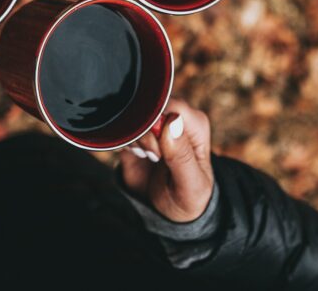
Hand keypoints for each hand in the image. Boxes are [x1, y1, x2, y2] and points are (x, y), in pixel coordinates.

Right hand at [120, 99, 213, 221]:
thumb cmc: (188, 196)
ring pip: (133, 115)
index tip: (159, 151)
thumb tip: (172, 121)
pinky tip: (138, 155)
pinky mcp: (135, 132)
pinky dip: (124, 141)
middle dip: (146, 133)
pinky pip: (122, 125)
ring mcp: (154, 124)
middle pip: (150, 107)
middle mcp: (174, 119)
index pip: (174, 106)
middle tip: (154, 156)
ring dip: (135, 138)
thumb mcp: (191, 184)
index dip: (161, 125)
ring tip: (148, 157)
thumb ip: (181, 155)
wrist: (168, 211)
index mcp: (195, 125)